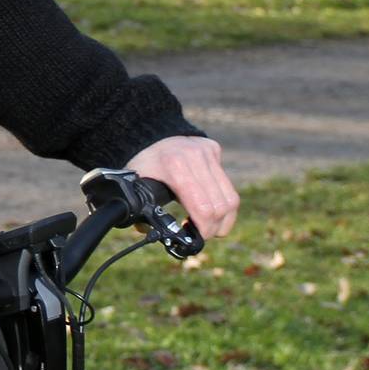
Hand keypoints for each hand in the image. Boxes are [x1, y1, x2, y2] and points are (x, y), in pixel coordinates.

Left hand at [124, 135, 239, 238]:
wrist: (149, 132)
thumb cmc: (143, 163)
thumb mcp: (138, 186)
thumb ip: (142, 212)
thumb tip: (152, 233)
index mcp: (175, 168)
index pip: (203, 208)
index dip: (205, 229)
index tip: (197, 237)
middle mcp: (195, 157)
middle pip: (221, 206)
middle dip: (215, 227)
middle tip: (204, 233)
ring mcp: (207, 152)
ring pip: (230, 197)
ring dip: (225, 218)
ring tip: (211, 225)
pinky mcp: (213, 150)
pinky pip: (227, 184)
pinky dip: (222, 201)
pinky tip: (210, 205)